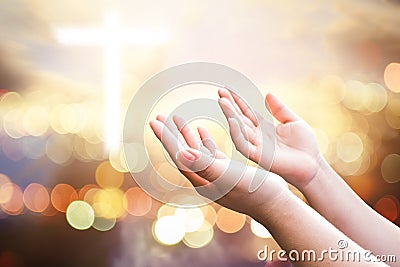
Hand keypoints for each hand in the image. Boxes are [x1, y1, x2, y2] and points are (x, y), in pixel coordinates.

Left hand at [149, 115, 287, 215]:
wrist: (274, 204)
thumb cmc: (253, 192)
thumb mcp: (228, 176)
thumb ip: (205, 165)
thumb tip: (181, 154)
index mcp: (201, 179)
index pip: (178, 155)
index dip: (166, 137)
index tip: (154, 121)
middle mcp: (204, 178)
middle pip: (182, 152)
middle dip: (170, 134)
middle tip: (159, 116)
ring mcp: (215, 174)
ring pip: (195, 151)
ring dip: (186, 135)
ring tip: (177, 118)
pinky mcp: (226, 171)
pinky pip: (209, 153)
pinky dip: (204, 141)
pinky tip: (201, 130)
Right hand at [218, 88, 321, 188]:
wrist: (313, 165)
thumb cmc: (305, 146)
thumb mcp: (293, 122)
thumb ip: (280, 110)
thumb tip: (268, 94)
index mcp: (264, 128)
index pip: (247, 112)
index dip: (238, 101)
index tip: (228, 89)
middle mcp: (257, 137)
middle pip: (239, 118)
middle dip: (230, 105)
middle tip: (220, 92)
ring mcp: (256, 146)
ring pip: (238, 129)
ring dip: (229, 115)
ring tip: (222, 101)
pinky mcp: (258, 156)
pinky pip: (243, 144)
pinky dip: (236, 132)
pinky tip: (232, 120)